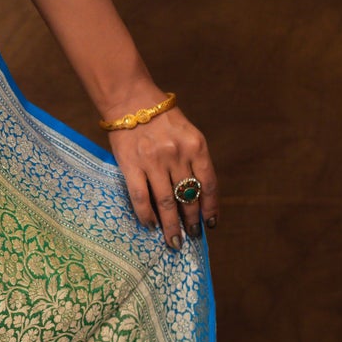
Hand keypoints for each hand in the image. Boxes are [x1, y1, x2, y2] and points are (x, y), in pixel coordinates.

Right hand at [108, 104, 217, 247]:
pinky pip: (141, 197)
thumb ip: (194, 160)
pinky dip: (146, 214)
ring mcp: (153, 161)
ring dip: (171, 225)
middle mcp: (177, 154)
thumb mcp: (187, 133)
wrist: (130, 100)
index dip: (211, 207)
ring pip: (166, 202)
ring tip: (173, 241)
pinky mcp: (131, 165)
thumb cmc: (161, 118)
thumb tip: (195, 196)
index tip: (211, 224)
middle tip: (192, 235)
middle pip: (189, 196)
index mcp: (196, 145)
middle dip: (192, 220)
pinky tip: (151, 225)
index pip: (209, 184)